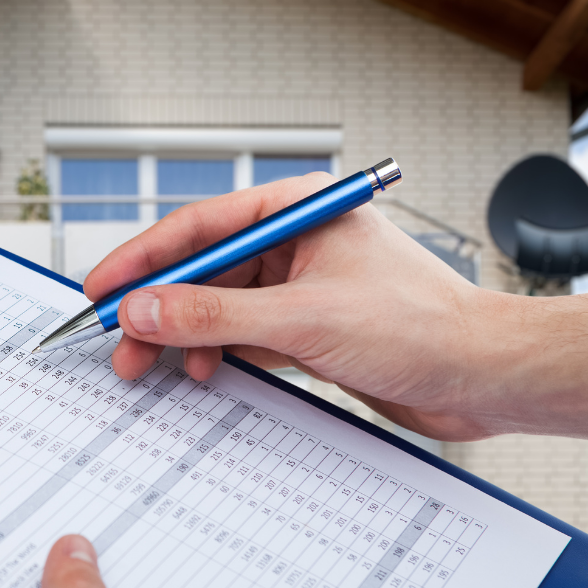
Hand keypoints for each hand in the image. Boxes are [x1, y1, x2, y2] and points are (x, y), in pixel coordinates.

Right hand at [83, 173, 587, 446]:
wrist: (486, 378)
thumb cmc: (424, 327)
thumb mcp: (303, 319)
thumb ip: (215, 315)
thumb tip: (144, 309)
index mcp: (299, 209)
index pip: (200, 226)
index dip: (143, 259)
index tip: (101, 288)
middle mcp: (296, 241)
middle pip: (203, 270)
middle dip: (158, 308)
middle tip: (116, 341)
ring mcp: (302, 285)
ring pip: (219, 306)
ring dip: (184, 336)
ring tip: (152, 368)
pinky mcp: (309, 326)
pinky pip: (243, 334)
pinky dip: (218, 353)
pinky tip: (203, 371)